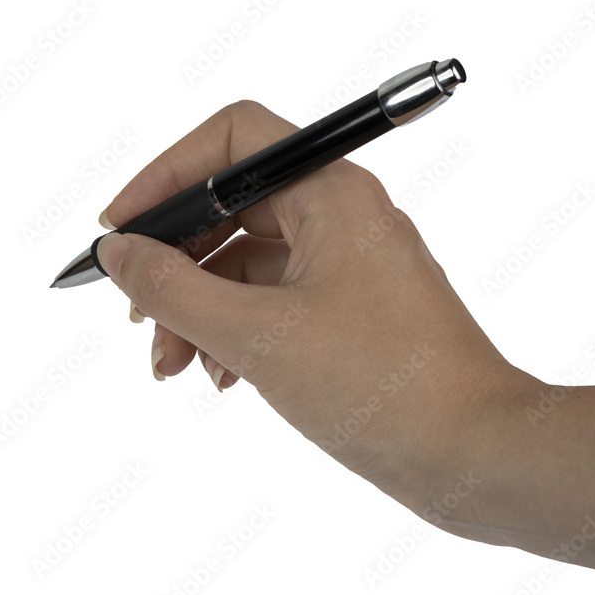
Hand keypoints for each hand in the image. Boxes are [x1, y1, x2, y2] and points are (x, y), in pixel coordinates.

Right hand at [96, 100, 525, 514]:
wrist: (475, 455)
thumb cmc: (383, 387)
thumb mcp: (257, 337)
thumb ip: (173, 289)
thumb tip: (120, 253)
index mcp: (332, 192)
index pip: (233, 139)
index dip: (166, 174)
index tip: (120, 227)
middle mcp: (344, 215)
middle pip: (233, 207)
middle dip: (175, 263)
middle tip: (134, 315)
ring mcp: (351, 264)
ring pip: (249, 262)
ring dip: (199, 308)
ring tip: (170, 366)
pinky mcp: (353, 311)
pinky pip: (276, 301)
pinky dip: (237, 332)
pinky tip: (219, 378)